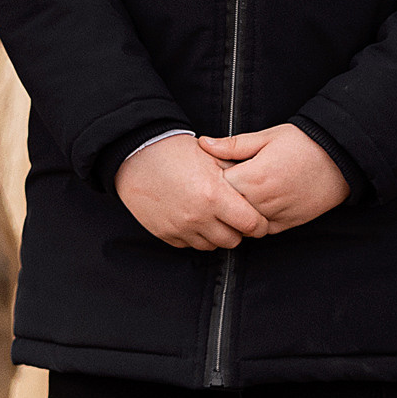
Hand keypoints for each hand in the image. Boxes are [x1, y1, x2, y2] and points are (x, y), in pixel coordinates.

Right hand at [117, 132, 266, 251]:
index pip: (251, 224)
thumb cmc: (175, 152)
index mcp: (214, 195)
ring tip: (214, 217)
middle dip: (239, 231)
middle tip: (236, 218)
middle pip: (233, 240)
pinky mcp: (166, 234)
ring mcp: (180, 228)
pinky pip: (190, 245)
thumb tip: (258, 190)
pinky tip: (195, 219)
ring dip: (217, 235)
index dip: (260, 224)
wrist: (136, 156)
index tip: (259, 220)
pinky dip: (197, 236)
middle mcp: (198, 216)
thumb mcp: (212, 156)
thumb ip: (237, 175)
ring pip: (212, 246)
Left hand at [197, 125, 351, 231]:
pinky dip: (256, 220)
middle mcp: (263, 201)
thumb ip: (233, 145)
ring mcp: (276, 215)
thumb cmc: (302, 143)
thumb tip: (203, 143)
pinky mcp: (288, 224)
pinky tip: (258, 203)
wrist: (339, 159)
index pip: (217, 187)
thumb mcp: (267, 136)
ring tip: (243, 192)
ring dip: (239, 210)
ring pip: (243, 222)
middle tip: (227, 181)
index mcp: (254, 177)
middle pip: (228, 207)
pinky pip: (262, 230)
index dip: (213, 178)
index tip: (217, 169)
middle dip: (223, 196)